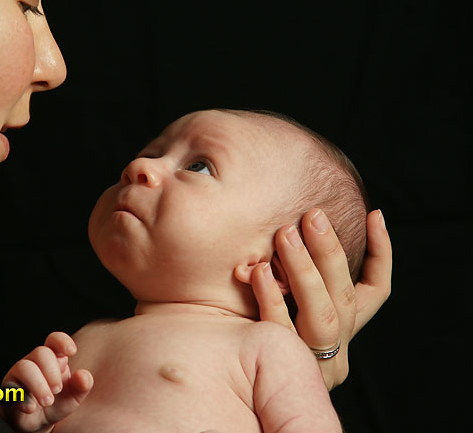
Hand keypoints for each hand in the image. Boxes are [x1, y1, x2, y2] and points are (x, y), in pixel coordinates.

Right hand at [2, 331, 93, 432]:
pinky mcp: (8, 391)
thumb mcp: (73, 396)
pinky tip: (31, 408)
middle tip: (57, 390)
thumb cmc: (56, 403)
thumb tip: (84, 375)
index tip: (72, 351)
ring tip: (47, 401)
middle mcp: (34, 362)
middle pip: (40, 352)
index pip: (54, 340)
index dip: (61, 341)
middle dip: (52, 371)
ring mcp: (18, 375)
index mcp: (52, 359)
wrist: (37, 423)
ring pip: (24, 367)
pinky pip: (10, 388)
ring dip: (38, 384)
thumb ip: (82, 385)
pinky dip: (22, 398)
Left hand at [251, 208, 391, 388]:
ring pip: (322, 316)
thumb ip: (292, 276)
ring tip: (285, 234)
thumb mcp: (285, 304)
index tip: (374, 215)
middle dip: (330, 252)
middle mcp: (337, 350)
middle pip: (346, 298)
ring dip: (305, 271)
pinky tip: (258, 272)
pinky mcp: (285, 372)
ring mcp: (314, 364)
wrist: (228, 392)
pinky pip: (281, 331)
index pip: (376, 291)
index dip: (380, 254)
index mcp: (345, 331)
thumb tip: (293, 223)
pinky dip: (271, 299)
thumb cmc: (249, 332)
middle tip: (312, 216)